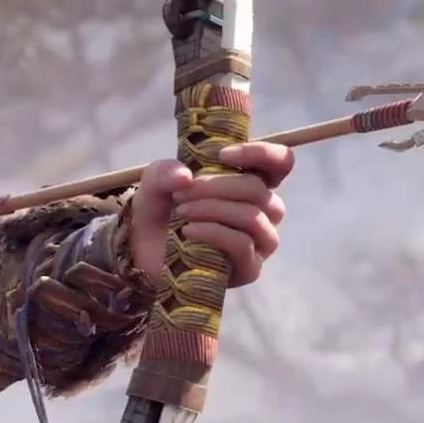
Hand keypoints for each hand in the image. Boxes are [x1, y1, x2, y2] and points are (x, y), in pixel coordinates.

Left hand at [129, 141, 292, 288]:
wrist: (144, 256)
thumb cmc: (161, 215)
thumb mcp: (156, 185)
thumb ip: (165, 171)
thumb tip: (186, 176)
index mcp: (250, 184)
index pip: (280, 163)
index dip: (261, 154)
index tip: (222, 155)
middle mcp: (263, 212)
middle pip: (258, 189)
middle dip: (216, 186)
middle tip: (181, 193)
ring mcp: (260, 242)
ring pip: (252, 217)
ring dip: (213, 209)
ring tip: (182, 212)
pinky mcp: (250, 268)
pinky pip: (242, 244)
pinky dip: (213, 233)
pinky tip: (188, 231)